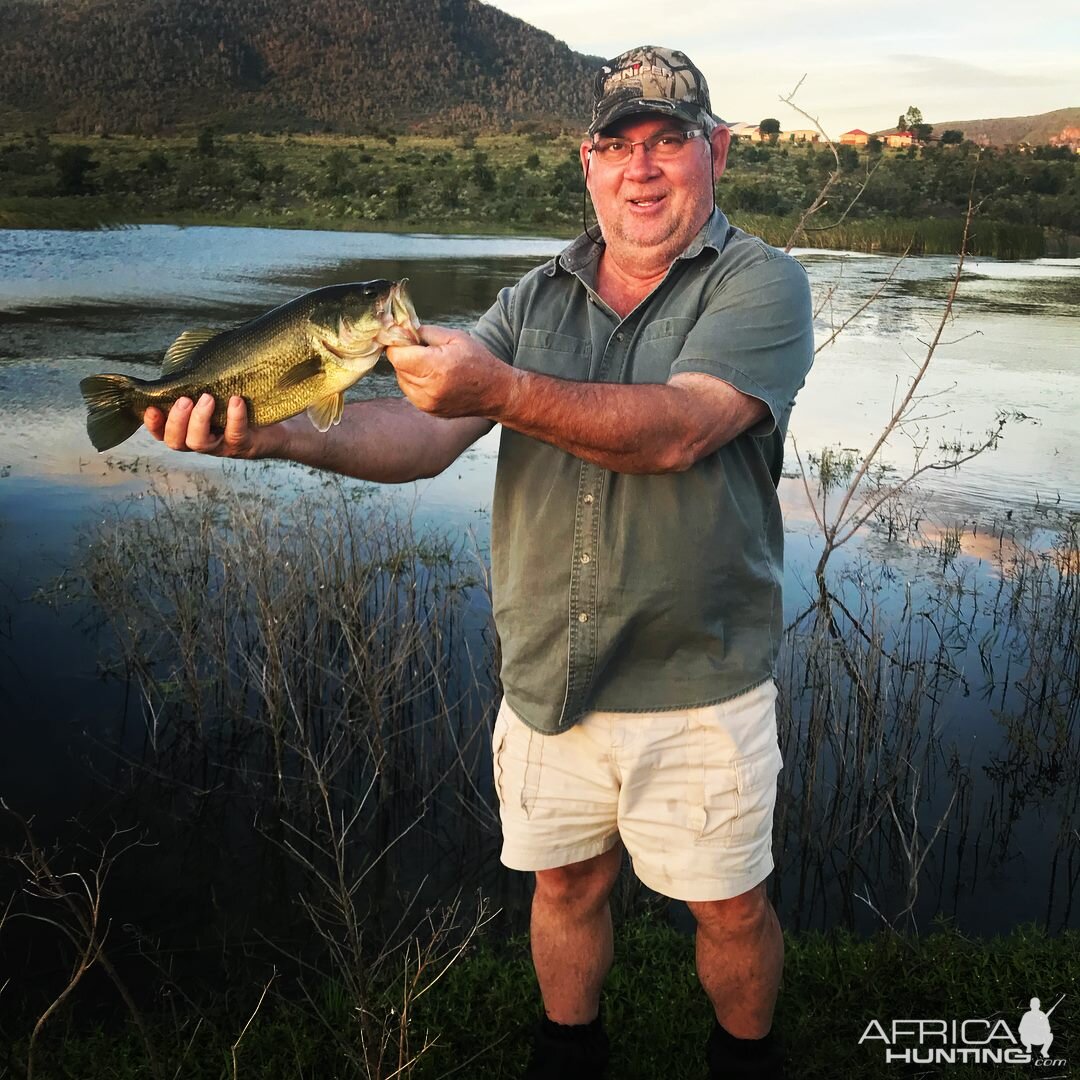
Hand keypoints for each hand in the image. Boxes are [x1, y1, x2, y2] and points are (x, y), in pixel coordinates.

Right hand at [143, 394, 274, 458]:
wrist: (280, 428)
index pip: (163, 433)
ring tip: (207, 398)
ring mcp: (223, 446)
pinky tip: (236, 400)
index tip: (151, 407)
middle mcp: (203, 441)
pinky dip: (234, 417)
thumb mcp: (218, 394)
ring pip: (199, 443)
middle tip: (185, 399)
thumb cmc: (244, 406)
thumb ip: (200, 385)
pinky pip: (235, 435)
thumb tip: (187, 358)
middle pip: (177, 442)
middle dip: (175, 420)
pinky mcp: (244, 446)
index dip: (154, 424)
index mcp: (190, 430)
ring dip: (199, 420)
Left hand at [384, 325, 514, 418]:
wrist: (495, 392)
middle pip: (398, 367)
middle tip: (421, 349)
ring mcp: (428, 403)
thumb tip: (402, 330)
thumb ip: (425, 332)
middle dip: (405, 355)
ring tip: (430, 364)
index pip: (397, 355)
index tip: (405, 338)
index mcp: (437, 367)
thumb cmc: (479, 362)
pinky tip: (432, 377)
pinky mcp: (428, 410)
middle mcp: (430, 388)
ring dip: (409, 369)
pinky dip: (415, 382)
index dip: (398, 344)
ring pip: (401, 379)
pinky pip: (410, 391)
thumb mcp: (455, 337)